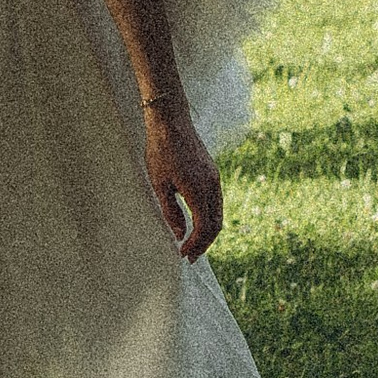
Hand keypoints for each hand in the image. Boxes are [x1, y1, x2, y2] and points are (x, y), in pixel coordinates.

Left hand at [144, 101, 222, 259]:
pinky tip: (197, 222)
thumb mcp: (159, 185)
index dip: (195, 245)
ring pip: (219, 213)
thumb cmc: (160, 151)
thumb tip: (180, 235)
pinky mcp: (212, 173)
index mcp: (198, 190)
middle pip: (216, 224)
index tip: (183, 255)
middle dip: (204, 244)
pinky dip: (209, 217)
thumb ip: (171, 212)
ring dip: (208, 232)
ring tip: (194, 244)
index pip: (203, 228)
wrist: (171, 121)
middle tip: (190, 256)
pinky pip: (216, 202)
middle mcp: (212, 186)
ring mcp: (214, 178)